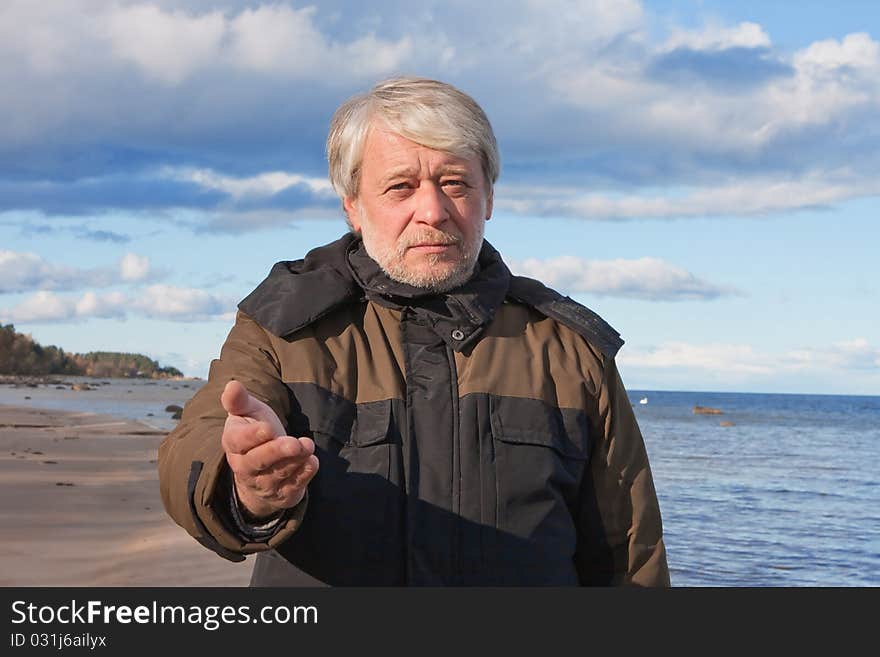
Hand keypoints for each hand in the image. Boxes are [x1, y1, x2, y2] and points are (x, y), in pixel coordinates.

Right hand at [220, 380, 318, 519]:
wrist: (260, 473)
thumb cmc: (255, 435)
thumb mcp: (247, 414)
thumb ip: (240, 401)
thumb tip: (231, 384)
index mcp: (234, 444)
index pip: (239, 442)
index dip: (252, 436)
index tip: (267, 428)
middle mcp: (246, 467)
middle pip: (258, 462)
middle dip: (277, 452)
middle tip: (294, 443)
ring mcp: (264, 483)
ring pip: (279, 473)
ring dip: (295, 461)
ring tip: (308, 445)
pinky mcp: (283, 493)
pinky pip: (293, 486)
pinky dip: (304, 475)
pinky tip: (312, 461)